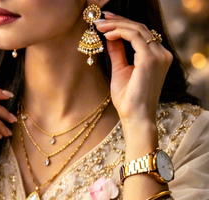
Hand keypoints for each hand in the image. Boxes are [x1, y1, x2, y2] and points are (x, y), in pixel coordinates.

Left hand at [94, 12, 171, 126]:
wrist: (135, 117)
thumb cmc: (128, 99)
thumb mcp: (120, 70)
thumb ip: (118, 53)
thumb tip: (111, 36)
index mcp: (158, 56)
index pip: (142, 33)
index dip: (124, 24)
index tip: (106, 21)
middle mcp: (162, 54)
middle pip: (140, 28)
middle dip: (118, 21)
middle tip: (100, 19)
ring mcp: (158, 56)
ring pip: (137, 29)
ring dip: (117, 25)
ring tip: (100, 26)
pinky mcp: (150, 59)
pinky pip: (134, 37)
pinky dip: (120, 33)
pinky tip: (107, 35)